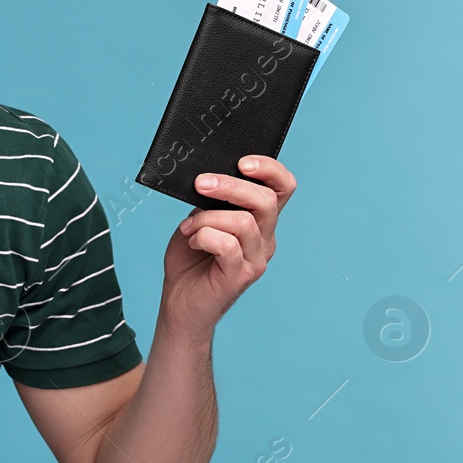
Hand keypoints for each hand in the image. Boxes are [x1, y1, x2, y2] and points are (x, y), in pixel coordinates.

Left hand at [159, 155, 296, 336]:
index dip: (270, 170)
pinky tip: (191, 240)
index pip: (282, 188)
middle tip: (201, 184)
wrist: (179, 301)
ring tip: (188, 228)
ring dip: (207, 218)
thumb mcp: (200, 218)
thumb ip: (212, 200)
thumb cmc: (190, 257)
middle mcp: (265, 238)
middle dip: (230, 186)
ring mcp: (256, 259)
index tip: (243, 162)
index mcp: (260, 220)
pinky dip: (203, 236)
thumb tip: (211, 177)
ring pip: (243, 221)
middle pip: (266, 200)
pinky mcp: (240, 276)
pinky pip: (227, 245)